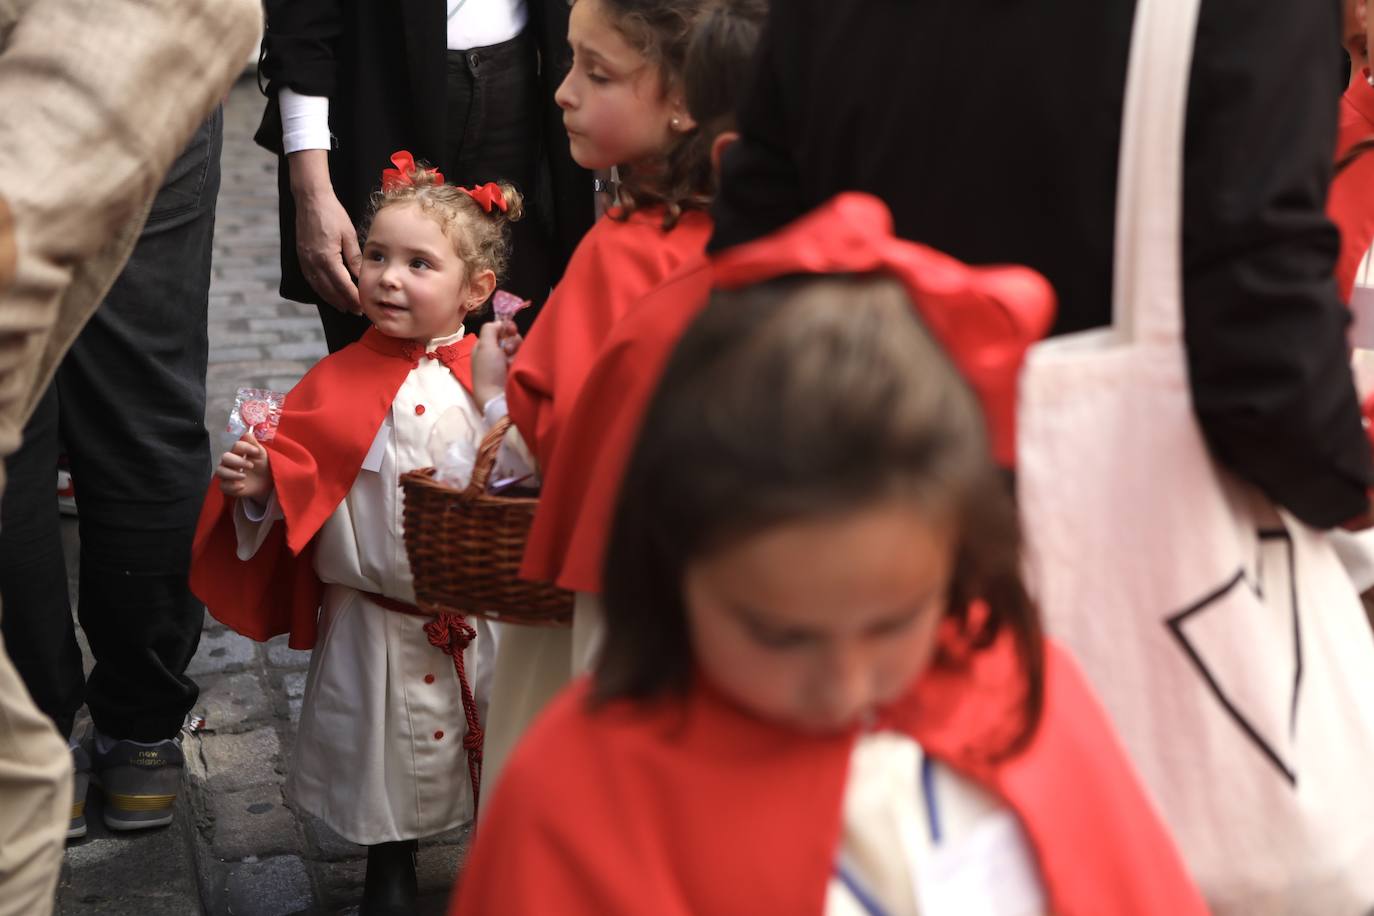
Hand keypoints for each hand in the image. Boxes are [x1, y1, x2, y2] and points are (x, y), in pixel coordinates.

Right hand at [215, 432, 272, 500]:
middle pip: (225, 457)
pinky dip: (232, 487)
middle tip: (251, 466)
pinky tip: (242, 486)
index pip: (235, 446)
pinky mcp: (228, 486)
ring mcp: (227, 474)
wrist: (266, 481)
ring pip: (220, 471)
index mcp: (237, 451)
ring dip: (232, 474)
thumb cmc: (262, 464)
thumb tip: (248, 434)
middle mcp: (229, 461)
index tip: (256, 451)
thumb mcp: (261, 454)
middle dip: (237, 461)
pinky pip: (223, 486)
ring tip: (244, 476)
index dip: (245, 447)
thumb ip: (254, 444)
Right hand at [288, 150, 361, 313]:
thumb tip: (362, 276)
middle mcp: (313, 262)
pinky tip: (328, 293)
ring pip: (319, 287)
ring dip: (332, 299)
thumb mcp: (349, 235)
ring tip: (344, 307)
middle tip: (357, 311)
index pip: (343, 285)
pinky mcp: (301, 257)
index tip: (363, 306)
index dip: (353, 298)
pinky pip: (311, 279)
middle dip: (344, 302)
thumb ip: (355, 258)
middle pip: (330, 290)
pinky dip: (320, 290)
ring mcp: (305, 260)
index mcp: (327, 258)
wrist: (311, 199)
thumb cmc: (332, 214)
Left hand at [473, 320, 521, 406]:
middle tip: (508, 350)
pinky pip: (523, 359)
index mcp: (484, 347)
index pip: (498, 330)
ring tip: (510, 362)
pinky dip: (520, 361)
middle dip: (512, 341)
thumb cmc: (488, 371)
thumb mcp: (484, 346)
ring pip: (518, 348)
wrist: (497, 397)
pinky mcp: (517, 371)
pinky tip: (516, 368)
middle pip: (510, 338)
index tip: (510, 328)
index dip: (504, 328)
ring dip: (516, 352)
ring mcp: (507, 363)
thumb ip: (490, 329)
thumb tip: (499, 323)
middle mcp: (495, 354)